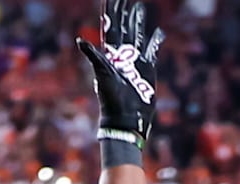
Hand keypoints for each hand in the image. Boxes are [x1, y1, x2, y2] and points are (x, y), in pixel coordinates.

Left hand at [77, 0, 164, 146]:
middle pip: (123, 27)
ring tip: (139, 8)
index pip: (111, 26)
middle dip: (124, 12)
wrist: (126, 116)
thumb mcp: (102, 75)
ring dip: (137, 22)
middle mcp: (121, 53)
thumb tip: (80, 41)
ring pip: (136, 35)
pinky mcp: (147, 69)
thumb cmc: (112, 97)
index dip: (113, 12)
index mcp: (109, 52)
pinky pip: (151, 51)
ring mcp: (134, 60)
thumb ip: (95, 57)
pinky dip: (155, 42)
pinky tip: (158, 33)